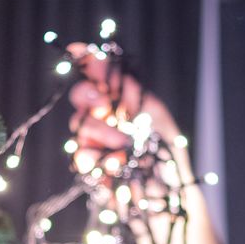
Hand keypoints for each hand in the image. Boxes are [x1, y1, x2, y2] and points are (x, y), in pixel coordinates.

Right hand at [65, 43, 187, 180]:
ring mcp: (94, 142)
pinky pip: (79, 157)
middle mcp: (104, 117)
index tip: (76, 51)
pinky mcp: (90, 168)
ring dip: (100, 133)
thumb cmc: (165, 153)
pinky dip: (95, 159)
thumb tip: (108, 66)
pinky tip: (115, 163)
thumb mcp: (155, 114)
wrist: (168, 192)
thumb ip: (129, 90)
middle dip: (88, 96)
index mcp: (119, 100)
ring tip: (124, 145)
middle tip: (105, 104)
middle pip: (80, 97)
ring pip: (79, 126)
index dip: (85, 60)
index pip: (96, 74)